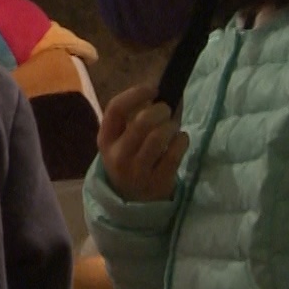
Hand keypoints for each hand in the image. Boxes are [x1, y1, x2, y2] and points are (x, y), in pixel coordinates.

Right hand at [98, 84, 187, 201]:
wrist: (132, 200)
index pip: (116, 109)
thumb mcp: (122, 140)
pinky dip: (182, 140)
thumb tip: (168, 90)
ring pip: (158, 137)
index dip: (135, 94)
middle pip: (141, 122)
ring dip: (171, 126)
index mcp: (106, 139)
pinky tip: (181, 139)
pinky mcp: (158, 182)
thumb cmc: (129, 159)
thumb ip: (138, 116)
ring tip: (172, 127)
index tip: (153, 89)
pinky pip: (175, 154)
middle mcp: (118, 155)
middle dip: (160, 110)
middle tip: (166, 110)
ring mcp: (138, 171)